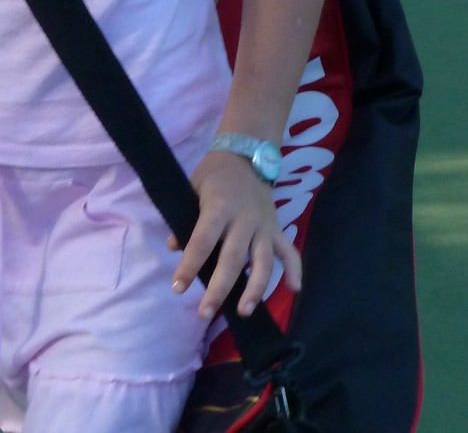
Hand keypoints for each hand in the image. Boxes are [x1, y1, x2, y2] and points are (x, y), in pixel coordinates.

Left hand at [169, 150, 300, 318]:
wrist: (246, 154)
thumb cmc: (214, 174)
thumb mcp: (192, 188)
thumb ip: (185, 217)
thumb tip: (173, 246)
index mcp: (219, 207)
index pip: (202, 241)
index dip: (189, 266)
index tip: (177, 288)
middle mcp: (244, 219)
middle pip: (232, 258)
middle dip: (219, 288)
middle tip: (205, 313)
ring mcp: (264, 225)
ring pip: (263, 261)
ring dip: (255, 288)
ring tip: (244, 312)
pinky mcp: (277, 228)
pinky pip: (289, 251)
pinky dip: (294, 270)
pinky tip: (294, 290)